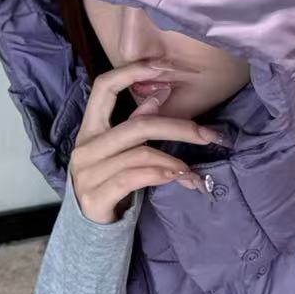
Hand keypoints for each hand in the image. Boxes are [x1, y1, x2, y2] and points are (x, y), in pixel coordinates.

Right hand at [69, 62, 216, 222]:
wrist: (91, 227)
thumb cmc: (111, 183)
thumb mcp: (121, 152)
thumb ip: (134, 125)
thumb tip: (158, 96)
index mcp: (90, 129)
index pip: (103, 87)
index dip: (132, 72)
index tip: (164, 66)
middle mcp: (85, 146)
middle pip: (137, 125)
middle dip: (178, 127)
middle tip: (208, 135)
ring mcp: (87, 172)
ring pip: (140, 154)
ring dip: (174, 160)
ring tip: (194, 170)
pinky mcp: (96, 196)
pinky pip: (134, 177)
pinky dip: (161, 175)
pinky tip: (179, 178)